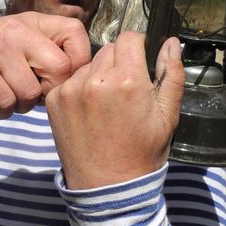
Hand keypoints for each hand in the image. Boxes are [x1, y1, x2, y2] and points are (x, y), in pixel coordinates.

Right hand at [0, 12, 90, 117]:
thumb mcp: (23, 37)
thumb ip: (51, 48)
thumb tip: (85, 75)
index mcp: (34, 22)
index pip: (75, 34)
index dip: (79, 62)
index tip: (63, 77)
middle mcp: (17, 32)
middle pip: (60, 68)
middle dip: (51, 90)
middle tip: (37, 92)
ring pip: (31, 92)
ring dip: (24, 105)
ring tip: (12, 95)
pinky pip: (6, 103)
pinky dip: (4, 111)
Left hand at [45, 32, 183, 188]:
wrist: (107, 187)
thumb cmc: (142, 152)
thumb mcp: (168, 115)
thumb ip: (171, 73)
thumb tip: (171, 43)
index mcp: (127, 80)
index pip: (129, 38)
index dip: (138, 47)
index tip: (140, 62)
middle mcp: (95, 80)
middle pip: (108, 49)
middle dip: (119, 62)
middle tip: (125, 89)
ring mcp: (70, 89)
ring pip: (88, 64)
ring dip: (98, 74)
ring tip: (106, 104)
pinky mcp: (54, 100)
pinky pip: (70, 80)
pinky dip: (80, 89)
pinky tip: (90, 111)